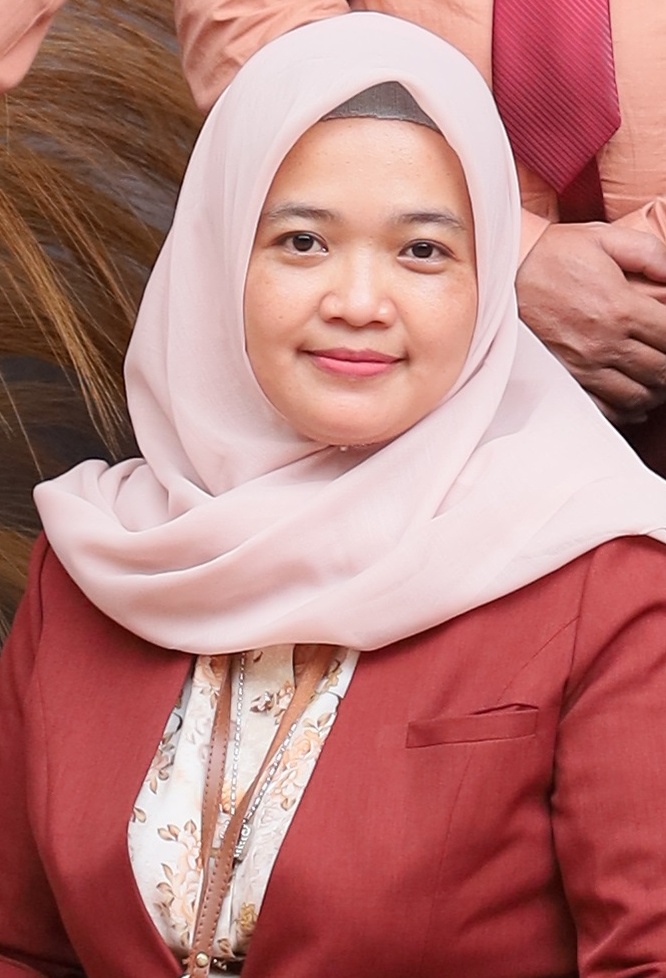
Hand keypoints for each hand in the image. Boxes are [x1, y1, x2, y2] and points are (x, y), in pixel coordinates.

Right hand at [516, 222, 665, 423]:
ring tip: (655, 379)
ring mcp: (584, 366)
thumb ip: (650, 253)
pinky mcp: (566, 379)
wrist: (502, 277)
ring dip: (654, 391)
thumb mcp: (604, 238)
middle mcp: (604, 343)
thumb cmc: (551, 257)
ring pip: (637, 396)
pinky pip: (605, 409)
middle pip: (660, 370)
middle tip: (664, 355)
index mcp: (621, 308)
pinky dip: (626, 410)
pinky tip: (633, 398)